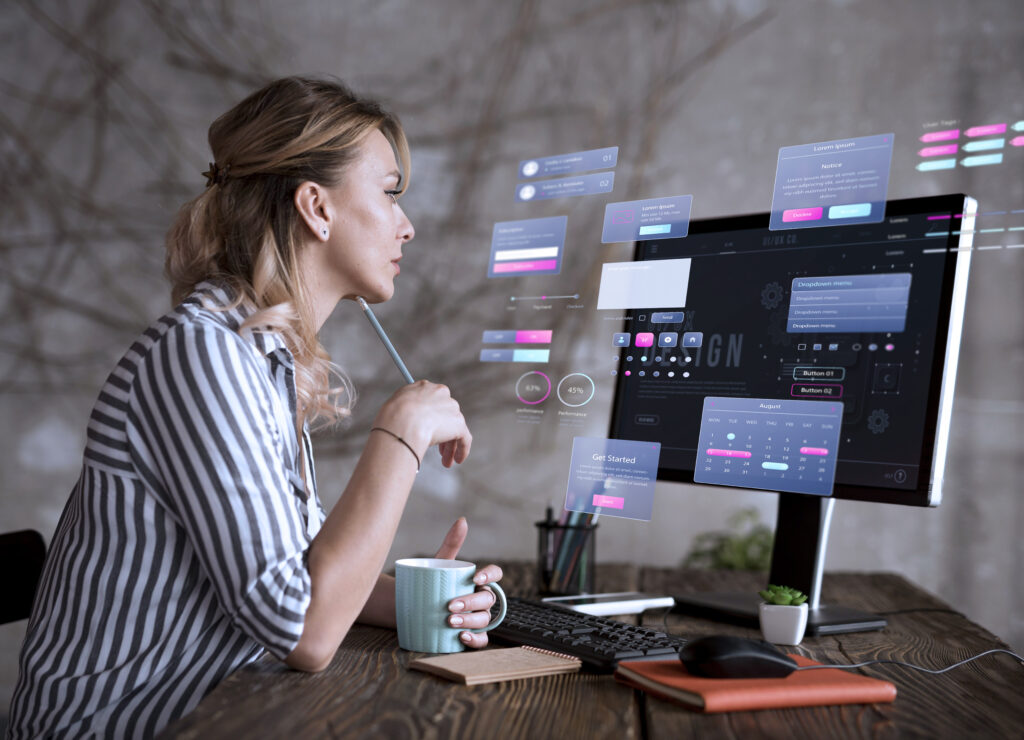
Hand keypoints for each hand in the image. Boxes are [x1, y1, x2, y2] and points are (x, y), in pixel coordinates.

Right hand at [374, 380, 471, 467]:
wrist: (401, 422)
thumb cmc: (391, 418)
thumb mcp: (395, 409)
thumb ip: (405, 412)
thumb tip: (407, 426)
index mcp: (424, 387)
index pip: (432, 402)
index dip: (430, 418)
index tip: (427, 429)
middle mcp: (441, 393)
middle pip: (445, 415)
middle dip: (442, 432)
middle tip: (437, 450)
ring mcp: (451, 407)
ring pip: (454, 428)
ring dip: (450, 446)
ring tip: (445, 462)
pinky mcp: (459, 423)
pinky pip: (465, 438)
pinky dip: (462, 449)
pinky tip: (457, 460)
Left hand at [434, 517, 502, 648]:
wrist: (409, 606)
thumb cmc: (429, 583)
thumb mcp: (439, 563)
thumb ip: (451, 543)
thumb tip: (462, 520)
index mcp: (478, 580)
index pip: (495, 574)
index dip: (491, 574)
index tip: (475, 576)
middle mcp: (480, 599)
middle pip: (487, 599)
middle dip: (471, 602)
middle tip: (450, 605)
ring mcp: (476, 617)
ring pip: (484, 619)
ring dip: (471, 621)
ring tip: (450, 621)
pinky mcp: (470, 634)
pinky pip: (481, 639)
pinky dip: (475, 639)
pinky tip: (461, 636)